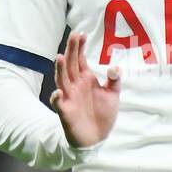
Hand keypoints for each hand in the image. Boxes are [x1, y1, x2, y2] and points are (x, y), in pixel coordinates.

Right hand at [49, 31, 120, 148]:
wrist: (96, 138)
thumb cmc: (102, 114)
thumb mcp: (112, 95)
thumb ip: (114, 81)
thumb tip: (115, 67)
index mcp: (86, 79)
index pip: (80, 59)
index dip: (80, 47)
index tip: (81, 33)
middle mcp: (75, 85)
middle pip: (71, 65)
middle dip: (71, 51)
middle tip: (73, 36)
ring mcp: (69, 97)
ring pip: (62, 80)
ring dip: (60, 70)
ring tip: (60, 57)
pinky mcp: (66, 112)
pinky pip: (59, 103)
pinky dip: (56, 98)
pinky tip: (58, 92)